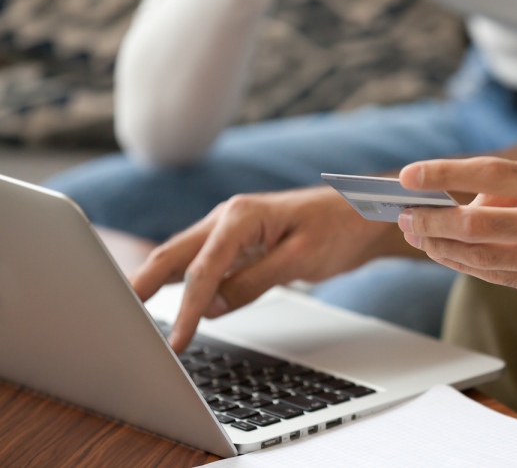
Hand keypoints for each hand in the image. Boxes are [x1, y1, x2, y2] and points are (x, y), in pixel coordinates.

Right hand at [130, 186, 393, 351]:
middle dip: (145, 283)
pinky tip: (170, 299)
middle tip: (117, 314)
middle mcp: (229, 217)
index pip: (205, 267)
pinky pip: (203, 262)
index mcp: (242, 215)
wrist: (360, 216)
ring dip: (160, 282)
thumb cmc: (337, 229)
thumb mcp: (300, 259)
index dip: (188, 307)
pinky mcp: (239, 242)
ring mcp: (231, 228)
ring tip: (131, 311)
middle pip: (176, 253)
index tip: (176, 340)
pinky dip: (184, 282)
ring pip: (185, 257)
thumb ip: (255, 281)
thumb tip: (215, 307)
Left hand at [397, 152, 516, 299]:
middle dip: (432, 222)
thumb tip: (471, 200)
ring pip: (482, 259)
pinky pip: (501, 277)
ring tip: (419, 236)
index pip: (489, 174)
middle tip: (403, 216)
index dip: (444, 174)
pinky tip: (449, 255)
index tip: (407, 176)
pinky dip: (469, 265)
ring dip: (442, 249)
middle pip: (476, 225)